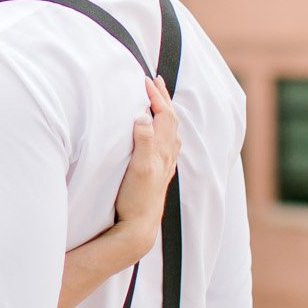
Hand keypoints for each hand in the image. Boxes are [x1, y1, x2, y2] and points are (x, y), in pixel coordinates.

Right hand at [110, 75, 178, 257]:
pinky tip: (161, 138)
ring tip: (159, 102)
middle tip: (156, 81)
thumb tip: (144, 116)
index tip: (145, 80)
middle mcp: (167, 156)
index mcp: (162, 150)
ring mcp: (164, 166)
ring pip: (171, 133)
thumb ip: (143, 140)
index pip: (163, 115)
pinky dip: (164, 131)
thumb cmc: (137, 199)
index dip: (156, 96)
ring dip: (165, 113)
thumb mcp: (138, 167)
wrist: (139, 228)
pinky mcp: (158, 176)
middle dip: (164, 99)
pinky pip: (167, 146)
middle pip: (171, 120)